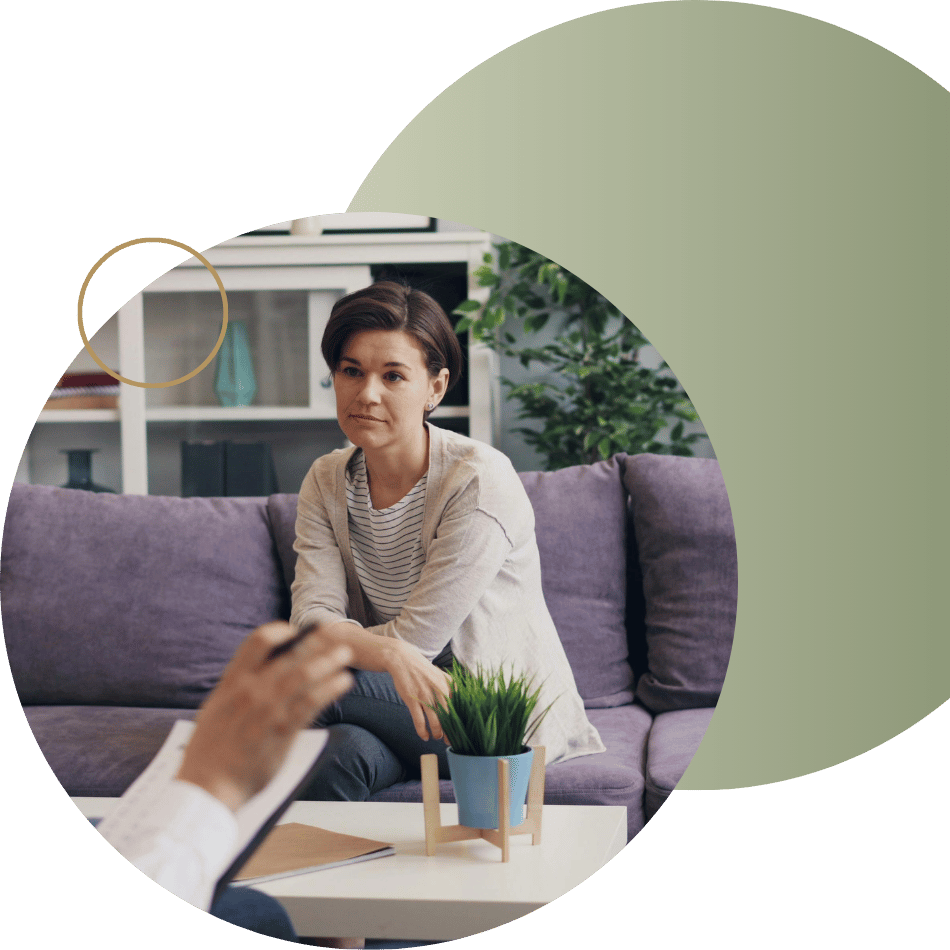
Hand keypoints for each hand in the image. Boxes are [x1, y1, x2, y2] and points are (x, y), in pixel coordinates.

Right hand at [176, 622, 353, 810]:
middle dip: (316, 641)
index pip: (257, 642)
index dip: (280, 631)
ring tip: (345, 654)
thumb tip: (266, 667)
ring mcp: (268, 709)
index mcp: (232, 682)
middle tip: (335, 632)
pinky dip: (331, 687)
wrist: (208, 786)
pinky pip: (312, 702)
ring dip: (329, 661)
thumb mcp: (216, 707)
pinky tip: (343, 681)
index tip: (296, 630)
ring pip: (305, 674)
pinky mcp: (283, 731)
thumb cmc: (211, 749)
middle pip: (290, 655)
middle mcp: (251, 690)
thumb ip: (239, 687)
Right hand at [384, 640, 451, 742]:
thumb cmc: (424, 670)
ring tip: (436, 737)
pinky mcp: (412, 700)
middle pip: (449, 716)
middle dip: (450, 731)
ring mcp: (425, 695)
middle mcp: (438, 690)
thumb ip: (452, 687)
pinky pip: (419, 720)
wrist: (403, 660)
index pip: (458, 707)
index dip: (460, 721)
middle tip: (449, 739)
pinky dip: (422, 731)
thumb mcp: (441, 675)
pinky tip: (424, 736)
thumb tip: (462, 702)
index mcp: (447, 685)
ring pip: (434, 721)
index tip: (461, 731)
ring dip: (437, 732)